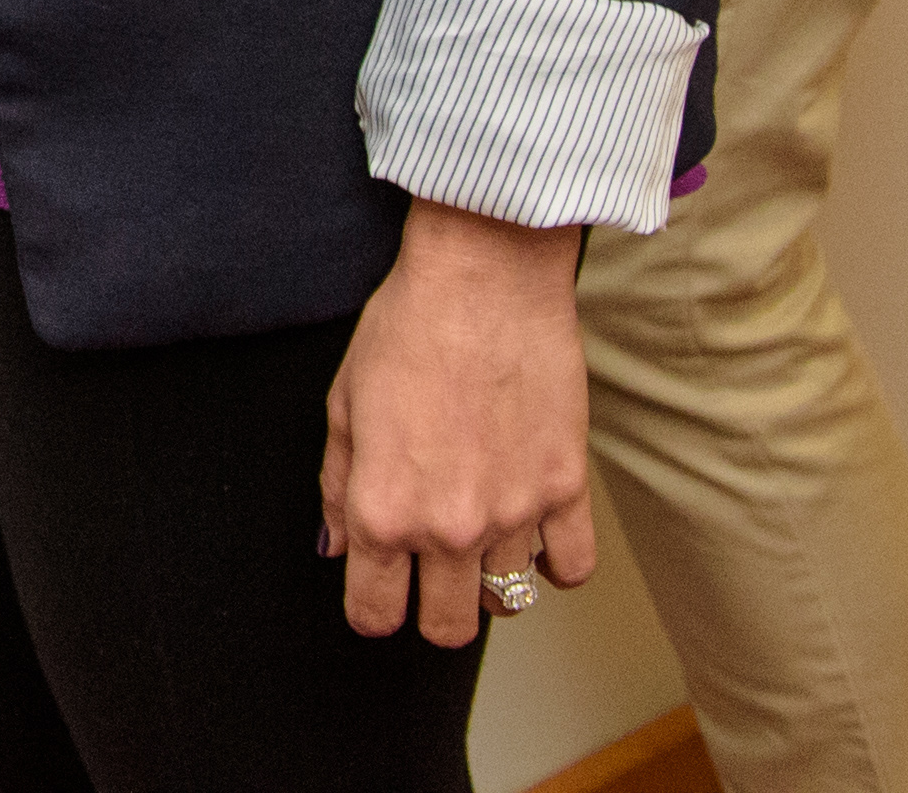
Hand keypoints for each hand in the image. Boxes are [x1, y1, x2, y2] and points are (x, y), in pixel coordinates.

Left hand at [320, 203, 596, 648]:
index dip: (371, 607)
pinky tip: (534, 534)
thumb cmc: (406, 327)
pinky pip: (572, 569)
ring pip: (508, 602)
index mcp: (383, 510)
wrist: (483, 279)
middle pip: (446, 628)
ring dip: (489, 581)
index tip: (377, 590)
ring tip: (479, 537)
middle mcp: (449, 526)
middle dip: (431, 609)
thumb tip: (336, 546)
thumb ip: (337, 488)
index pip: (374, 613)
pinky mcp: (566, 489)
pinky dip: (554, 564)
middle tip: (429, 572)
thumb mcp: (342, 405)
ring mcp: (514, 513)